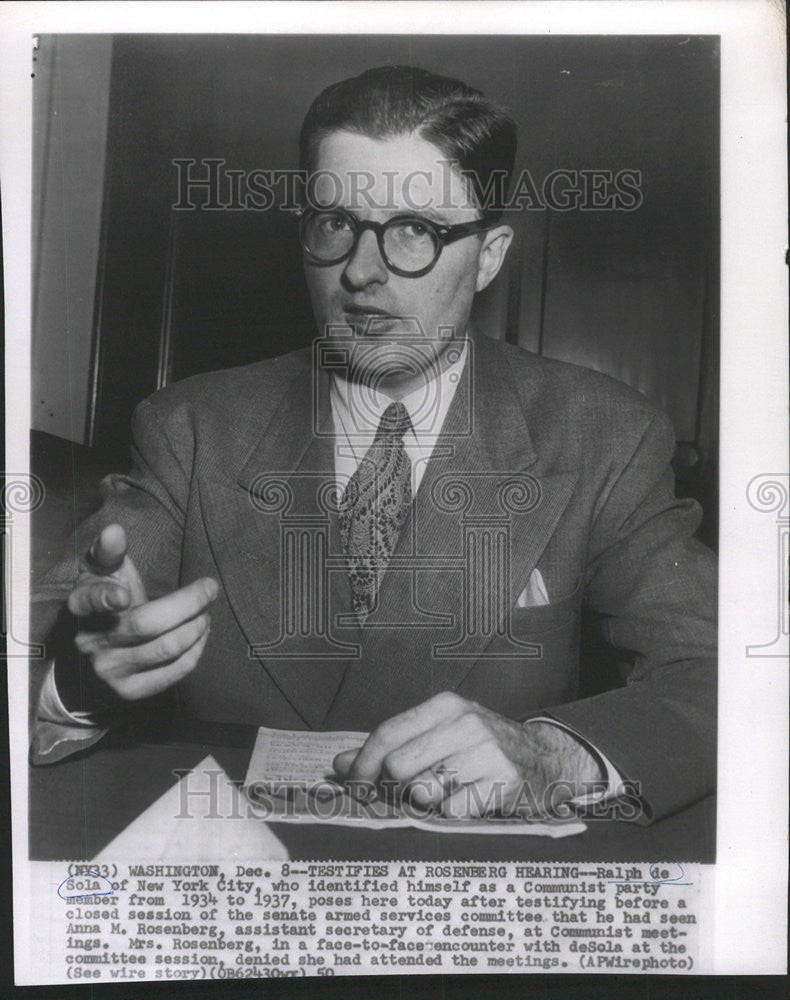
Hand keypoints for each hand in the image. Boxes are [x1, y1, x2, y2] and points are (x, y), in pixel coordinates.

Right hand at [67, 524, 217, 701]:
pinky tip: (201, 633)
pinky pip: (176, 670)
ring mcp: (110, 671)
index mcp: (81, 606)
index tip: (123, 595)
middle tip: (211, 588)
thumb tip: (115, 530)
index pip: (89, 600)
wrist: (96, 655)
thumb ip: (111, 551)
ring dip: (198, 625)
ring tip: (206, 612)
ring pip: (167, 647)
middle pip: (147, 623)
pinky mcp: (131, 692)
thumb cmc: (109, 599)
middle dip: (189, 602)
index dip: (104, 598)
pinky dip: (197, 648)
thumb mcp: (104, 572)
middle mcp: (91, 641)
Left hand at [333, 692, 603, 818]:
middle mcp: (466, 723)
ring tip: (441, 795)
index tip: (352, 785)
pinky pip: (452, 812)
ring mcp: (487, 752)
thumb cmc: (481, 749)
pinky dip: (451, 815)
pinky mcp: (503, 783)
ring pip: (423, 790)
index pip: (388, 732)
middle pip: (399, 765)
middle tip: (400, 796)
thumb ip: (390, 747)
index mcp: (445, 706)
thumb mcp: (439, 735)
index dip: (363, 763)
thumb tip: (338, 765)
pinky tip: (465, 804)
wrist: (545, 759)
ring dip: (424, 802)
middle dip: (392, 788)